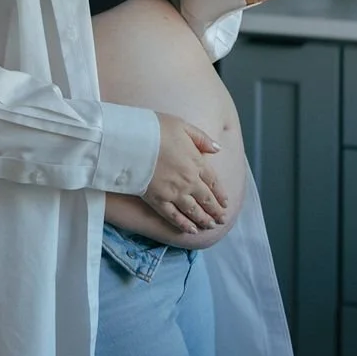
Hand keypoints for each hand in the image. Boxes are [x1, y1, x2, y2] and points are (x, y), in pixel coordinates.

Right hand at [141, 114, 229, 232]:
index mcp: (196, 162)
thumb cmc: (155, 129)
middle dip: (216, 211)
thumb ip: (201, 138)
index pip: (213, 182)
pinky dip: (184, 224)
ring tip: (211, 226)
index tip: (225, 203)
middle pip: (206, 199)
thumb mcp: (182, 125)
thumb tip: (218, 149)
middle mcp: (188, 181)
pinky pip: (174, 216)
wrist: (131, 140)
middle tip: (222, 219)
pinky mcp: (158, 200)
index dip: (220, 194)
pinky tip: (191, 230)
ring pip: (193, 211)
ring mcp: (174, 192)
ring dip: (204, 220)